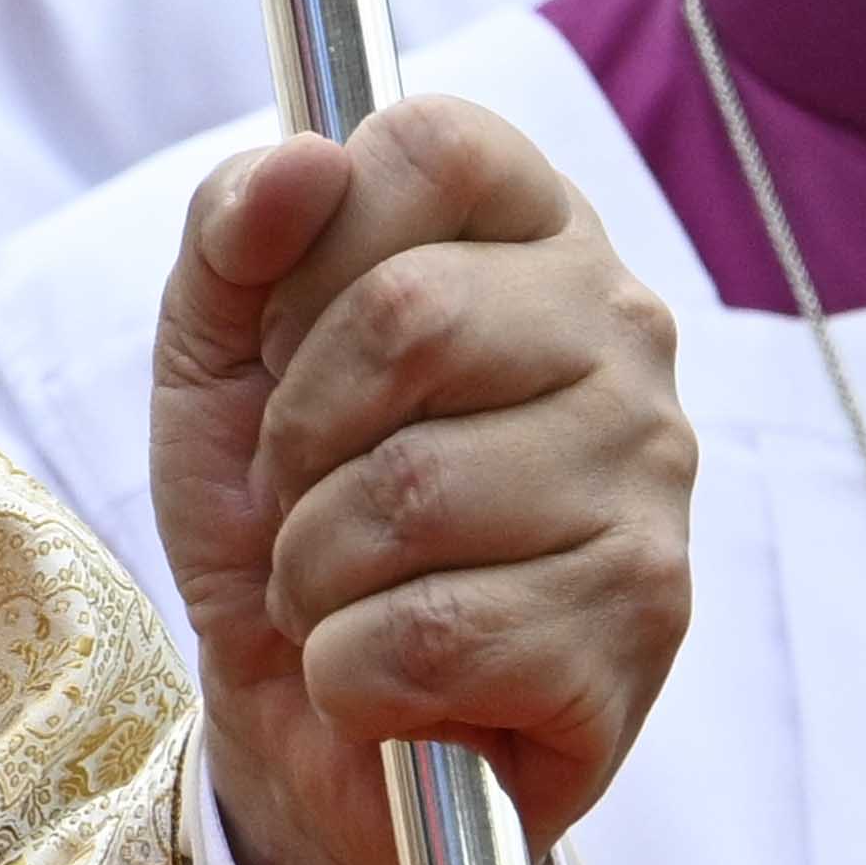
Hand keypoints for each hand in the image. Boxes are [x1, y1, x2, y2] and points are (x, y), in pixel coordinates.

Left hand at [149, 90, 689, 864]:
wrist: (309, 719)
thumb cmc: (280, 511)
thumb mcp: (214, 356)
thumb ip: (229, 233)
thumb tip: (302, 157)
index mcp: (535, 234)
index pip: (434, 145)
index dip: (316, 247)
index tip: (292, 339)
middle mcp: (624, 336)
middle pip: (410, 316)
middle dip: (297, 434)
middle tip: (303, 493)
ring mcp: (651, 480)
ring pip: (411, 493)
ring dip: (314, 568)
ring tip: (344, 590)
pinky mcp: (641, 626)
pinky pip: (432, 635)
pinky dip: (351, 671)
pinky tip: (390, 676)